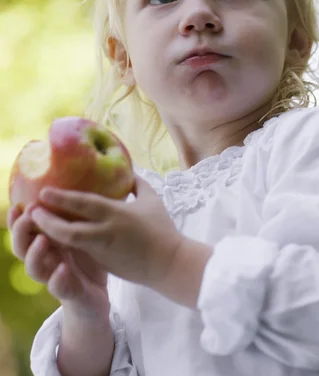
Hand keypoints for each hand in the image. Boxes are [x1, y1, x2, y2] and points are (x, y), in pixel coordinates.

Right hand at [7, 204, 109, 320]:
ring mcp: (54, 277)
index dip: (16, 220)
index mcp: (48, 244)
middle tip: (28, 217)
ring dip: (35, 254)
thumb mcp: (80, 236)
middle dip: (20, 233)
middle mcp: (46, 260)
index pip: (24, 231)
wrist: (96, 300)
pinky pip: (60, 287)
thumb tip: (75, 188)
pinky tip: (63, 268)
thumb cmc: (87, 263)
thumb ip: (73, 218)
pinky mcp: (70, 293)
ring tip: (43, 239)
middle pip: (22, 248)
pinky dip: (58, 278)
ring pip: (35, 269)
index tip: (17, 205)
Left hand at [29, 175, 183, 290]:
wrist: (169, 263)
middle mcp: (106, 231)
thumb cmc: (162, 229)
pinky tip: (54, 237)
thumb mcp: (152, 201)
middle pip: (70, 228)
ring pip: (71, 243)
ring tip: (38, 225)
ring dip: (52, 233)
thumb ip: (139, 184)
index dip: (63, 197)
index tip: (44, 191)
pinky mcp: (104, 264)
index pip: (85, 204)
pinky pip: (80, 252)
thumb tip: (129, 171)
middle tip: (31, 210)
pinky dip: (65, 244)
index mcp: (117, 213)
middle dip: (48, 219)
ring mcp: (103, 250)